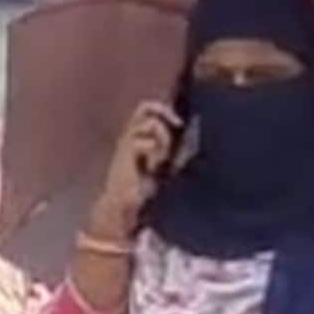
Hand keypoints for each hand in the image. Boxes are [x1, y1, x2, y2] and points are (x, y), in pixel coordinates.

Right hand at [88, 101, 180, 238]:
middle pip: (144, 107)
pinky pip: (144, 142)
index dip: (165, 110)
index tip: (179, 124)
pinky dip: (154, 151)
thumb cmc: (141, 187)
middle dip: (163, 111)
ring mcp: (126, 144)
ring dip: (163, 138)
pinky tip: (153, 166)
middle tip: (176, 124)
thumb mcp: (162, 165)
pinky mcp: (125, 155)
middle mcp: (130, 136)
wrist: (122, 205)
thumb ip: (171, 150)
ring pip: (150, 124)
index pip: (147, 109)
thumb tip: (191, 135)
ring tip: (162, 157)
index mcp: (136, 135)